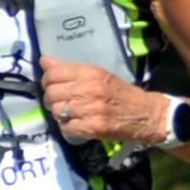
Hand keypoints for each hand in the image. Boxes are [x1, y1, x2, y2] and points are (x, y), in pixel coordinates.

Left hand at [42, 59, 162, 146]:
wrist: (145, 114)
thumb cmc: (120, 92)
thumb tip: (44, 61)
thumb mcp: (99, 75)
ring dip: (59, 113)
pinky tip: (77, 121)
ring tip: (70, 111)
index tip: (53, 84)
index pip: (54, 74)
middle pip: (52, 93)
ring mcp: (90, 110)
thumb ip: (71, 69)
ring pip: (56, 111)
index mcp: (92, 73)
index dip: (47, 79)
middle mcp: (90, 90)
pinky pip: (65, 126)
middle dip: (52, 98)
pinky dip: (67, 125)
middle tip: (62, 100)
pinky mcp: (91, 128)